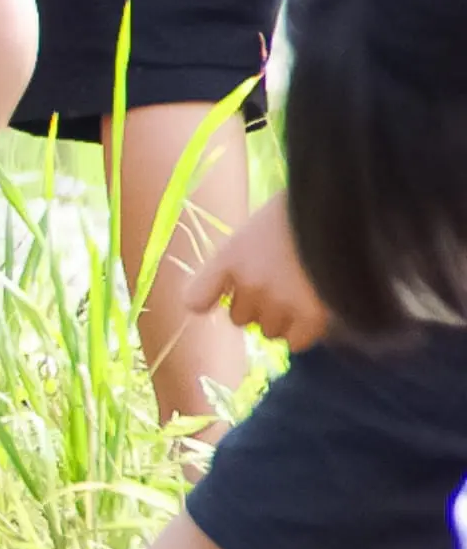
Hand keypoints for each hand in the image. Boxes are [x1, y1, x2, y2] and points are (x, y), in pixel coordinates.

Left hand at [184, 194, 326, 346]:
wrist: (352, 206)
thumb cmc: (306, 208)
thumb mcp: (261, 225)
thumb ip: (245, 258)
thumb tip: (239, 289)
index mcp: (230, 257)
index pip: (196, 300)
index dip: (211, 298)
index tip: (227, 290)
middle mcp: (249, 284)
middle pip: (238, 318)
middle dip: (257, 305)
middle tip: (283, 283)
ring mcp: (280, 303)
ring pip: (268, 331)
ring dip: (282, 318)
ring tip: (304, 292)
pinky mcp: (314, 317)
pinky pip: (296, 342)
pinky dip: (304, 332)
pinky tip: (316, 310)